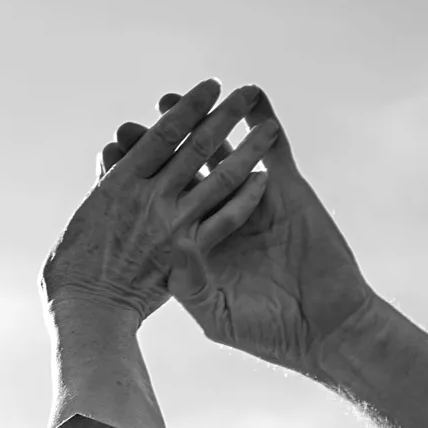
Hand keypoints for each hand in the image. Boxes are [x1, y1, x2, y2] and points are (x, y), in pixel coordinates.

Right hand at [44, 79, 277, 322]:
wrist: (85, 310)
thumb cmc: (73, 267)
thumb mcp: (87, 215)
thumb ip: (110, 184)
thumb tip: (117, 153)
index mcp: (120, 183)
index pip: (162, 135)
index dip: (188, 108)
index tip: (210, 87)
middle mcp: (149, 196)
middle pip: (196, 147)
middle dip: (224, 116)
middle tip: (246, 93)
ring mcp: (171, 223)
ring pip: (219, 178)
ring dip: (247, 150)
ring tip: (268, 127)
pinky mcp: (187, 251)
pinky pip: (224, 221)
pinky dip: (245, 199)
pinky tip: (263, 179)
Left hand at [103, 89, 376, 380]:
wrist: (322, 330)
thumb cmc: (267, 332)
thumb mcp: (215, 312)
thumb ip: (190, 283)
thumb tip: (170, 252)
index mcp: (194, 245)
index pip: (156, 208)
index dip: (133, 186)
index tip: (105, 164)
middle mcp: (218, 218)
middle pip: (179, 174)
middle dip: (154, 151)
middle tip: (125, 126)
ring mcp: (253, 201)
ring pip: (222, 154)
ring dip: (201, 125)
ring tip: (173, 99)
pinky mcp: (289, 193)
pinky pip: (275, 151)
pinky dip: (265, 123)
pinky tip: (253, 96)